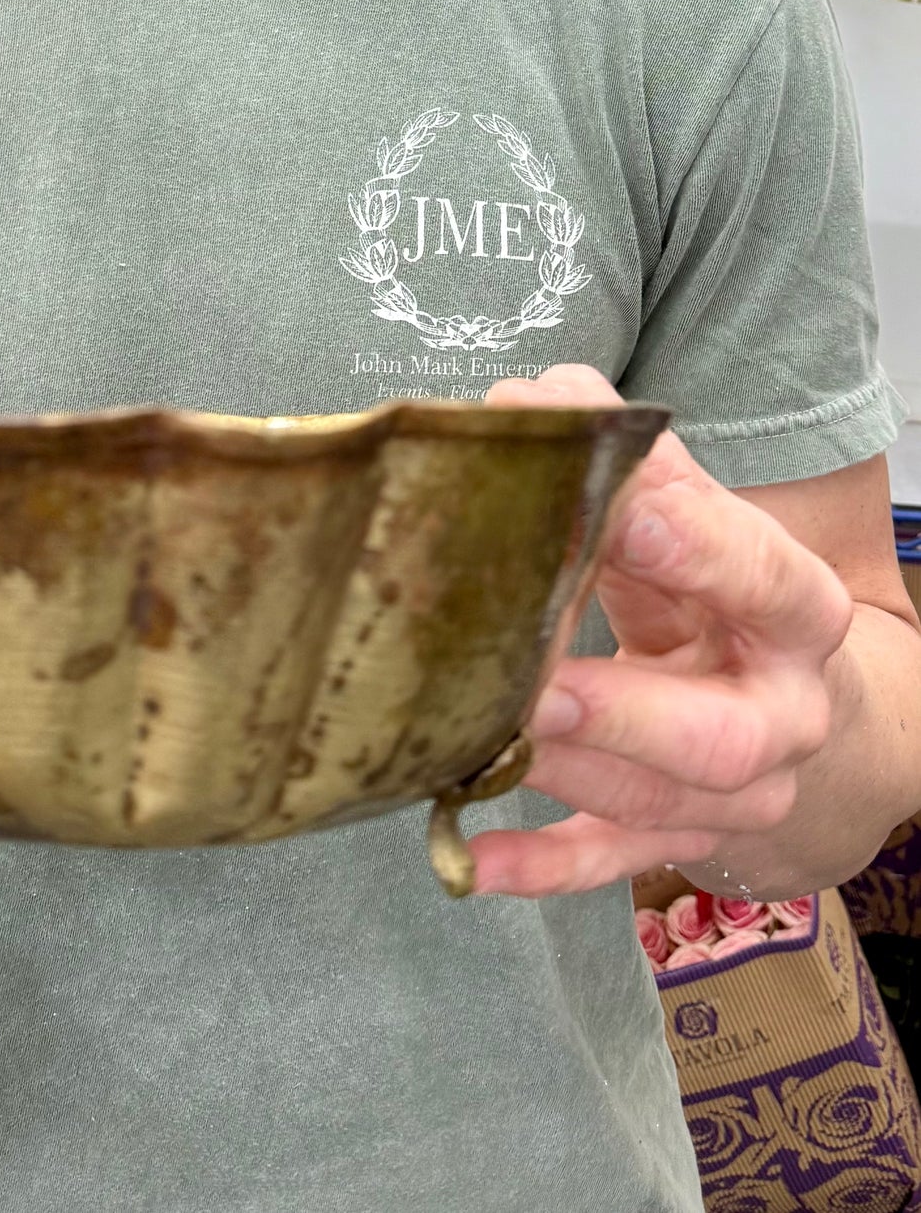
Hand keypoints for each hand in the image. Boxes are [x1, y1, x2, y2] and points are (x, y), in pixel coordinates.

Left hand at [469, 366, 852, 895]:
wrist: (774, 688)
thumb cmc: (713, 581)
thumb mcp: (691, 511)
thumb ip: (625, 454)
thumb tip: (530, 403)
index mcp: (795, 612)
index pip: (765, 578)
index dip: (699, 547)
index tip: (623, 510)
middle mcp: (782, 717)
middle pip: (721, 736)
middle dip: (623, 713)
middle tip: (533, 681)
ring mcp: (735, 797)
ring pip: (652, 806)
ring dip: (561, 773)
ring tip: (477, 735)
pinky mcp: (675, 842)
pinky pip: (608, 863)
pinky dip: (539, 863)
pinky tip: (469, 856)